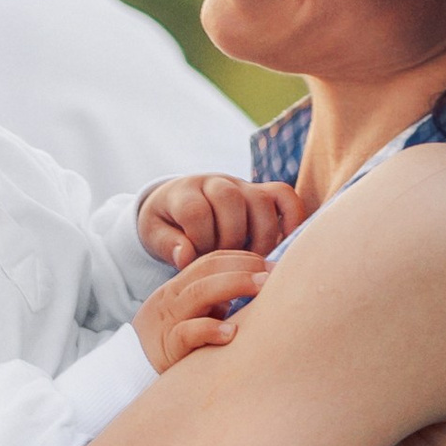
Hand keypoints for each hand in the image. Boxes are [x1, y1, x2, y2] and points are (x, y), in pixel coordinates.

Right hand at [134, 247, 273, 371]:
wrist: (127, 374)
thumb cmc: (168, 348)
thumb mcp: (189, 317)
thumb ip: (213, 304)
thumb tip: (252, 294)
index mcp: (177, 288)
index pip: (210, 261)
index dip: (241, 257)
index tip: (269, 263)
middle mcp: (171, 298)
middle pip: (208, 269)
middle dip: (243, 266)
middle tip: (273, 272)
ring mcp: (167, 320)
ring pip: (200, 293)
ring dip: (234, 286)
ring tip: (262, 288)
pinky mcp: (166, 347)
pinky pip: (188, 333)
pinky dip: (210, 329)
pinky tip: (232, 332)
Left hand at [137, 172, 305, 269]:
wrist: (177, 204)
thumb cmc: (167, 225)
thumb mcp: (154, 235)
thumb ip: (167, 245)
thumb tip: (186, 257)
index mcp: (184, 192)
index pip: (196, 211)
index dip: (198, 241)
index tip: (195, 260)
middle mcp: (216, 182)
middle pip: (231, 202)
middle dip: (229, 240)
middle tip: (223, 263)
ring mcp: (242, 185)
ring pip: (261, 202)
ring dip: (258, 238)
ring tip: (248, 262)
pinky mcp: (262, 193)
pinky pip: (285, 196)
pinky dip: (291, 218)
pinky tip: (284, 245)